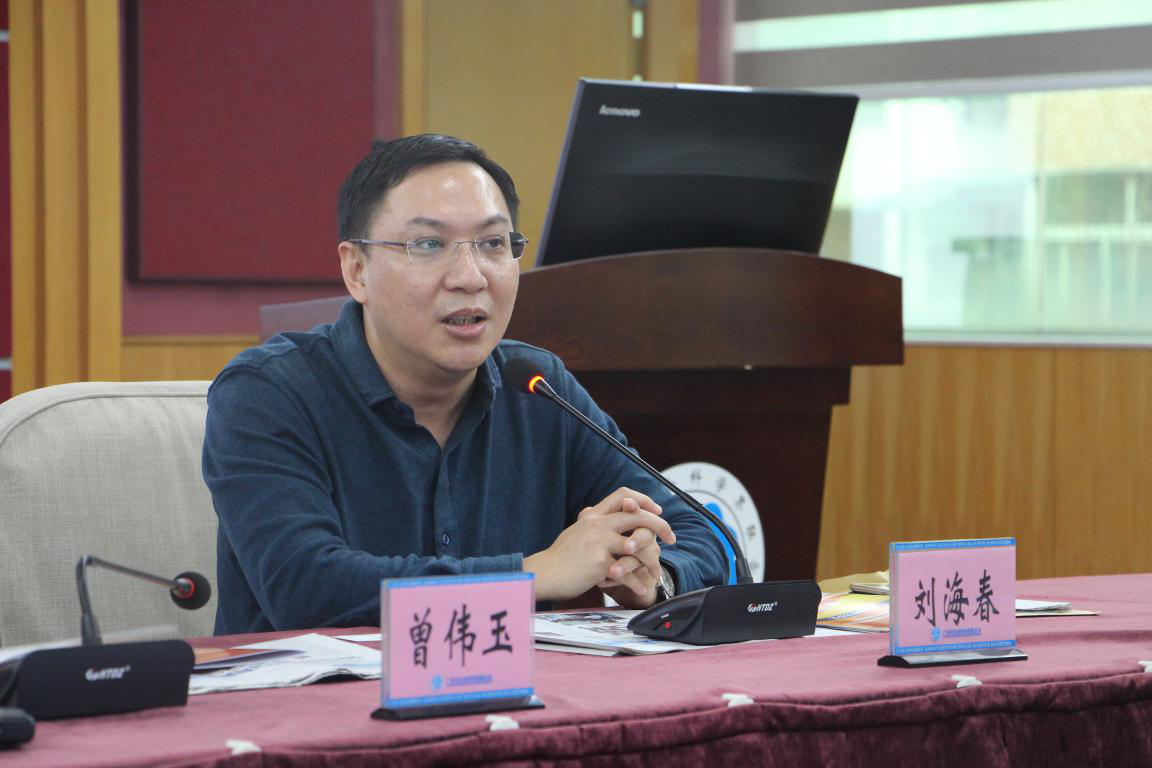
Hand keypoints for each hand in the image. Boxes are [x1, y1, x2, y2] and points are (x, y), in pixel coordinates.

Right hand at [524, 488, 674, 601]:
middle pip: (638, 516)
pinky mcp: (601, 563)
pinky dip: (636, 583)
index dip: (643, 500)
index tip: (657, 511)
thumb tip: (600, 513)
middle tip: (671, 538)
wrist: (544, 573)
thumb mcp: (576, 531)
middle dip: (660, 526)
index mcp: (593, 515)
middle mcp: (598, 524)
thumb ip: (592, 523)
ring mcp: (600, 542)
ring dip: (651, 561)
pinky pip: (627, 573)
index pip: (623, 495)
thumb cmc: (559, 557)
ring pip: (637, 546)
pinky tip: (642, 590)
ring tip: (656, 573)